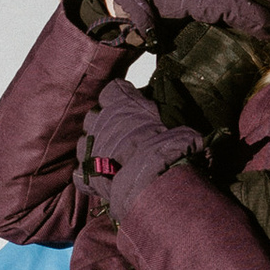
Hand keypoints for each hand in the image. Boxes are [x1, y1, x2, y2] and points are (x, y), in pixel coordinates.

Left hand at [79, 77, 204, 218]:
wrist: (151, 178)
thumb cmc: (168, 146)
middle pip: (95, 115)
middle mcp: (99, 120)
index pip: (113, 90)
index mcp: (120, 102)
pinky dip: (90, 176)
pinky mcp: (85, 173)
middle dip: (105, 124)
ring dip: (95, 147)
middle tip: (123, 135)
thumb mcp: (179, 128)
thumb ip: (175, 124)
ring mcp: (88, 146)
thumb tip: (188, 132)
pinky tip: (103, 180)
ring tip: (111, 158)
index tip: (131, 105)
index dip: (121, 98)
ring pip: (83, 141)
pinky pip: (82, 172)